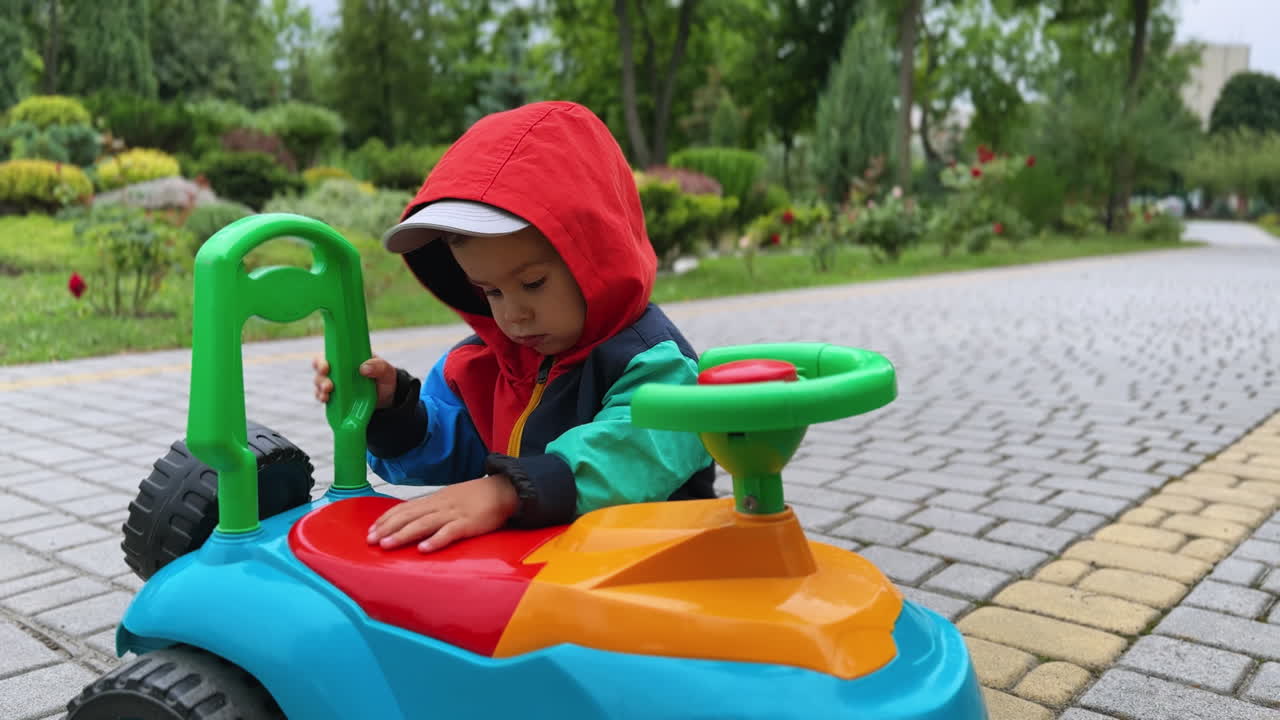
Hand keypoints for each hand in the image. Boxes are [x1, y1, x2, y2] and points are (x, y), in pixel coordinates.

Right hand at [313, 355, 397, 408]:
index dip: (321, 361)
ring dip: (320, 390)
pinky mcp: (336, 398)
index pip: (327, 356)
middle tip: (329, 386)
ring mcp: (336, 385)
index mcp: (346, 359)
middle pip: (320, 372)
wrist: (388, 396)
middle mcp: (337, 371)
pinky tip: (325, 400)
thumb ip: (377, 366)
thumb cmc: (384, 378)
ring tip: (327, 394)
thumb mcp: (385, 370)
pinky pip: (324, 397)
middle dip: (321, 378)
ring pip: (320, 385)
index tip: (326, 367)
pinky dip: (322, 398)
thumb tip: (363, 368)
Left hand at [367, 474, 519, 551]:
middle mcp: (440, 505)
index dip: (386, 519)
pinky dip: (436, 541)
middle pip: (409, 516)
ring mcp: (453, 514)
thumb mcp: (450, 499)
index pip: (404, 508)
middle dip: (387, 528)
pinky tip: (423, 549)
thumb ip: (432, 509)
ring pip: (423, 524)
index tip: (370, 530)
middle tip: (370, 541)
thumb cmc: (476, 497)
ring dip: (403, 535)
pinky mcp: (468, 523)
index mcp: (434, 500)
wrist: (504, 490)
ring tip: (387, 545)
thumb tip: (412, 521)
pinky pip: (450, 532)